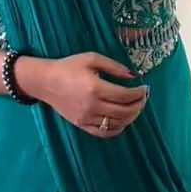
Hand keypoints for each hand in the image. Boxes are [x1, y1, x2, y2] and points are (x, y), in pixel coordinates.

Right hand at [20, 52, 148, 137]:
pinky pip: (103, 132)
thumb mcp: (91, 58)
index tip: (145, 88)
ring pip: (117, 124)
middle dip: (139, 105)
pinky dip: (117, 128)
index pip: (125, 96)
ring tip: (135, 107)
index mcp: (95, 87)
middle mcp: (92, 105)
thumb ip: (114, 66)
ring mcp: (86, 118)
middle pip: (124, 112)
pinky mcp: (81, 125)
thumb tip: (133, 75)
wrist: (45, 81)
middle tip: (143, 98)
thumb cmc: (68, 67)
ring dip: (131, 117)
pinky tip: (122, 120)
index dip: (139, 93)